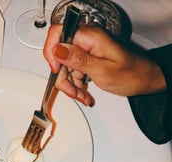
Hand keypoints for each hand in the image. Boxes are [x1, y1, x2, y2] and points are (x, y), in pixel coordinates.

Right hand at [43, 24, 165, 105]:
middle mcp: (86, 40)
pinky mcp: (87, 58)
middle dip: (63, 78)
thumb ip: (78, 60)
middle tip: (74, 92)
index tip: (56, 70)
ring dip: (70, 85)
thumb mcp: (103, 71)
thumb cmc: (131, 74)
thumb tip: (57, 50)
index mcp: (90, 37)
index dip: (51, 52)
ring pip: (64, 67)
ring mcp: (86, 49)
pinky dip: (76, 85)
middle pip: (59, 56)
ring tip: (83, 96)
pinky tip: (84, 93)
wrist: (144, 79)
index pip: (58, 33)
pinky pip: (72, 71)